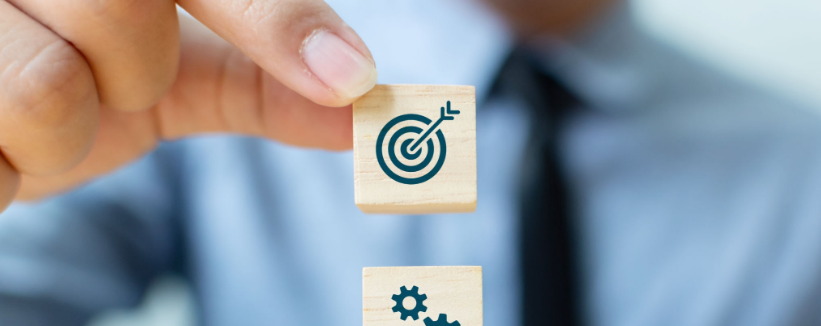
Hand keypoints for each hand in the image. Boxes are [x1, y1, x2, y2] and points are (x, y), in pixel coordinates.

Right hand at [0, 0, 377, 210]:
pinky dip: (9, 162)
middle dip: (131, 75)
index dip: (277, 21)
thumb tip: (359, 113)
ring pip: (48, 90)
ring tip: (39, 105)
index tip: (347, 81)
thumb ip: (263, 81)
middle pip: (122, 17)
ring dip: (62, 129)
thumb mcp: (178, 72)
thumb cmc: (86, 74)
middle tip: (99, 75)